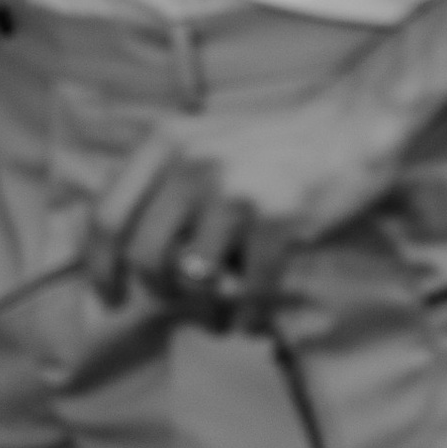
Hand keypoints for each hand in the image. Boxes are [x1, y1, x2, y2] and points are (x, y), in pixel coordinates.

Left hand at [84, 70, 405, 330]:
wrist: (348, 127)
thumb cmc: (272, 143)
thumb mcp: (203, 142)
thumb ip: (163, 183)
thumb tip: (126, 254)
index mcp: (165, 142)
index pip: (107, 213)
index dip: (99, 265)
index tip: (109, 296)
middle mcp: (191, 164)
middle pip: (144, 256)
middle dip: (157, 292)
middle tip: (175, 303)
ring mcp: (234, 193)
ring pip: (194, 280)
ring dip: (205, 311)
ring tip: (220, 314)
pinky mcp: (277, 221)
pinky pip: (249, 294)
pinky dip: (248, 319)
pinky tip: (253, 320)